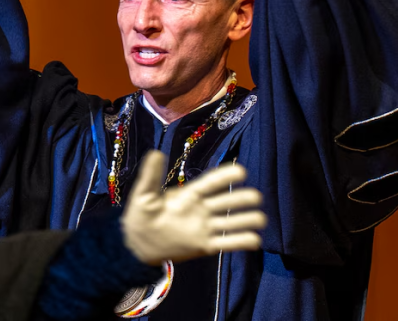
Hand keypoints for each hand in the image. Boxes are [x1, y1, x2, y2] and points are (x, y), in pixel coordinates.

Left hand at [121, 151, 265, 264]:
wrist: (137, 244)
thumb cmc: (140, 216)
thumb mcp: (142, 195)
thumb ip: (150, 177)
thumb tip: (156, 153)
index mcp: (189, 194)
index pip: (210, 183)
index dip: (225, 176)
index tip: (241, 171)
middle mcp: (201, 209)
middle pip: (225, 202)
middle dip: (240, 199)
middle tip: (255, 197)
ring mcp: (204, 227)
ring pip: (230, 222)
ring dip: (246, 219)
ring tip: (260, 219)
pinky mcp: (205, 246)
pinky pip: (226, 243)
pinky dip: (241, 242)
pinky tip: (255, 240)